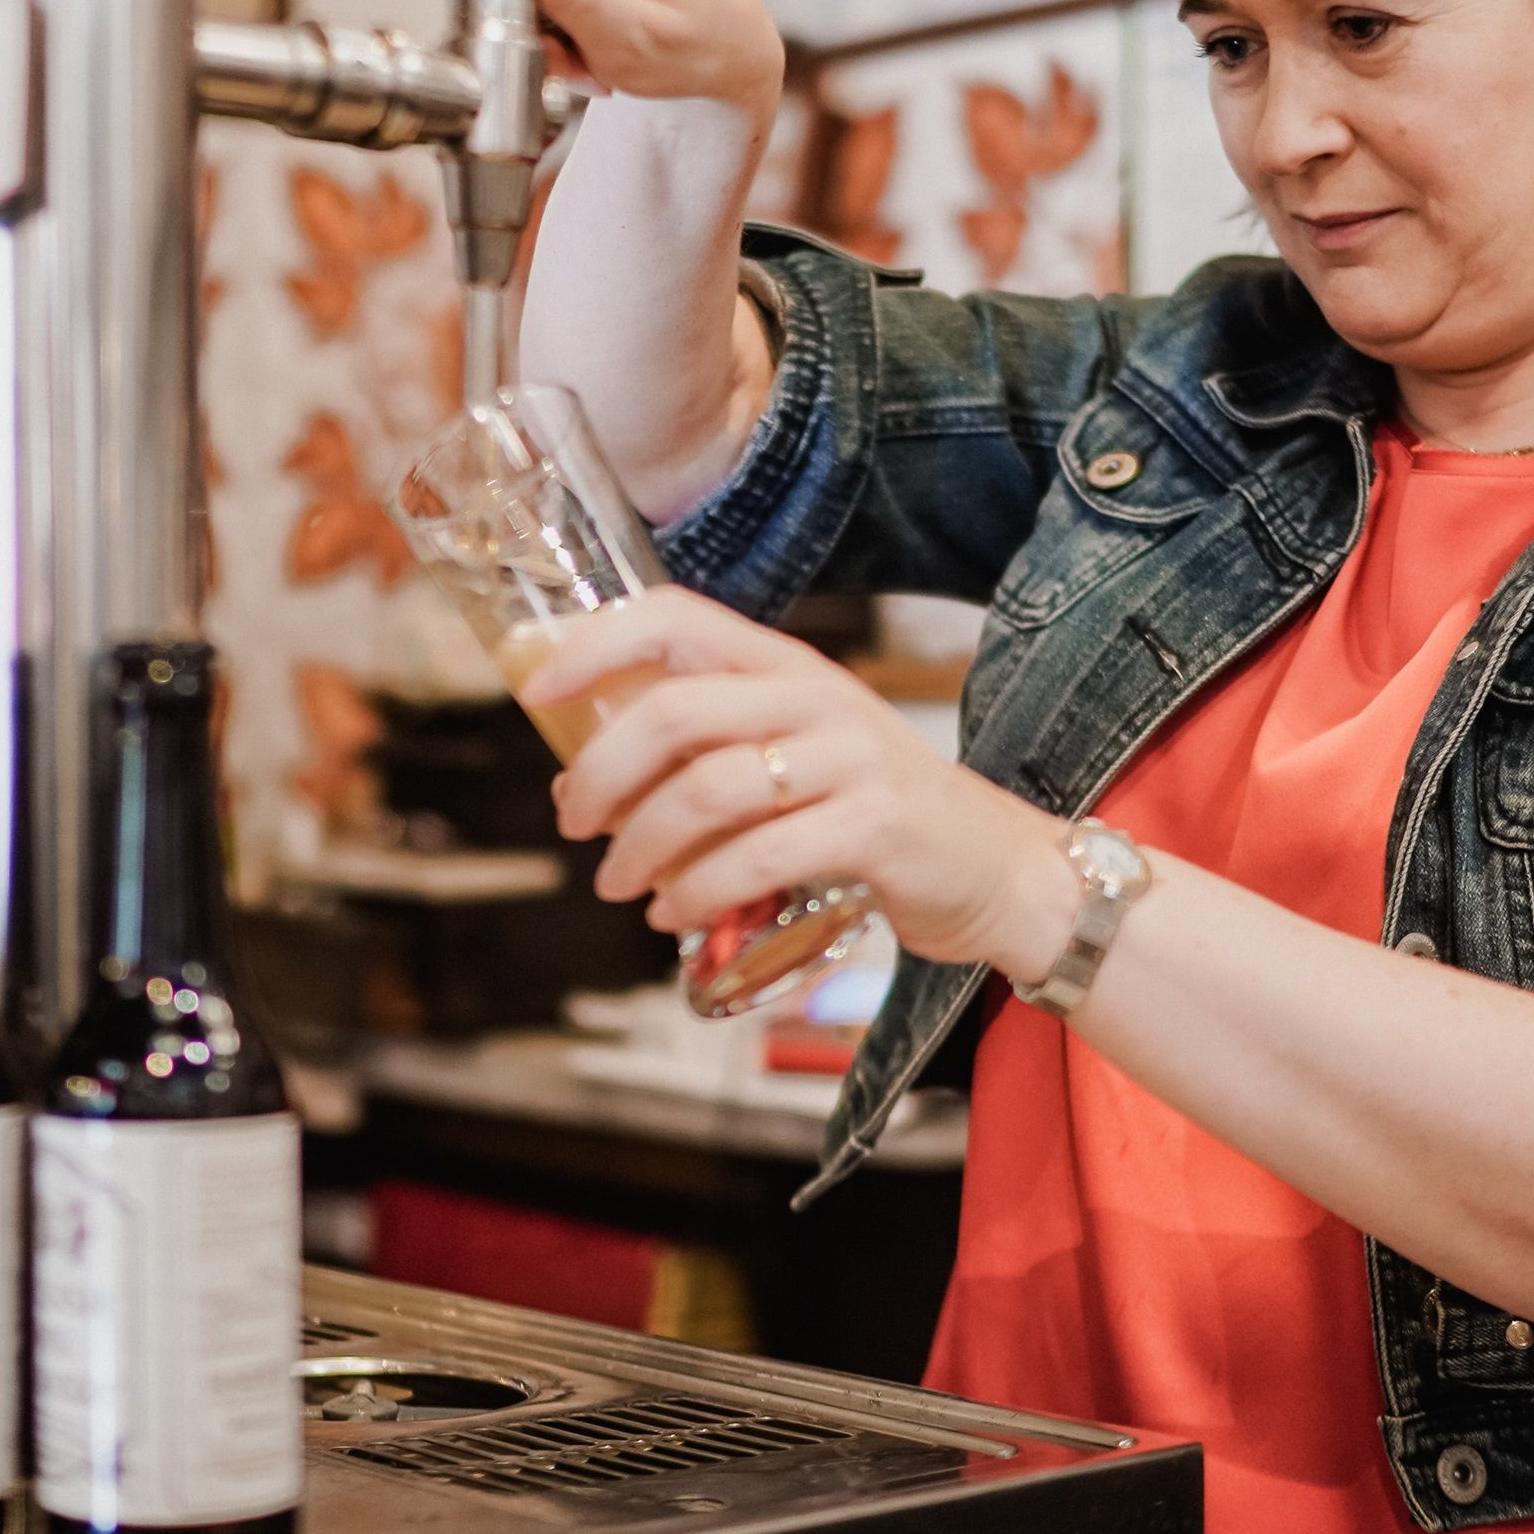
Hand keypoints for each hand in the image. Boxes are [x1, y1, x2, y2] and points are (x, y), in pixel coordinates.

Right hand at [521, 0, 784, 128]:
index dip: (527, 26)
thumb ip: (584, 1)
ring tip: (601, 46)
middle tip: (592, 55)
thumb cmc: (699, 43)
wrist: (730, 35)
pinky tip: (599, 29)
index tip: (569, 50)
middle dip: (542, 32)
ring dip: (553, 32)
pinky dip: (561, 21)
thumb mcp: (639, 38)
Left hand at [528, 588, 1076, 979]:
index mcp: (785, 664)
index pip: (674, 617)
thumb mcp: (796, 751)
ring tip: (616, 884)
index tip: (537, 692)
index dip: (594, 645)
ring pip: (707, 788)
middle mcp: (816, 696)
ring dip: (640, 845)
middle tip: (573, 822)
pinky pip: (757, 856)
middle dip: (602, 770)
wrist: (995, 867)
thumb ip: (711, 746)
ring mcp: (850, 759)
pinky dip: (696, 892)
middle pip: (675, 710)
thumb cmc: (871, 813)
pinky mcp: (873, 828)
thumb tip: (587, 774)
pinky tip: (673, 915)